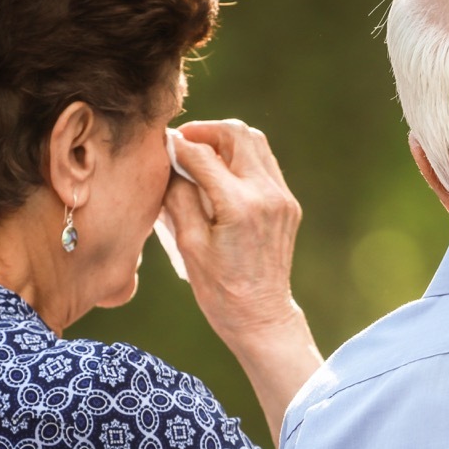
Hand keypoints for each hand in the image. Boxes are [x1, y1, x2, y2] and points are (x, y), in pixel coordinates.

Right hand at [163, 119, 321, 446]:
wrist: (261, 317)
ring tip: (200, 153)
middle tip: (182, 142)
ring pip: (256, 143)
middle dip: (206, 131)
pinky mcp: (289, 205)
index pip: (202, 155)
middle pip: (238, 134)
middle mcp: (267, 195)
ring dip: (226, 141)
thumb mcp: (188, 245)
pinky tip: (221, 173)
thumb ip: (178, 196)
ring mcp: (282, 198)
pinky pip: (266, 164)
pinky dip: (242, 158)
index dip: (177, 144)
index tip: (159, 142)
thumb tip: (171, 160)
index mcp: (238, 206)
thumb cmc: (218, 289)